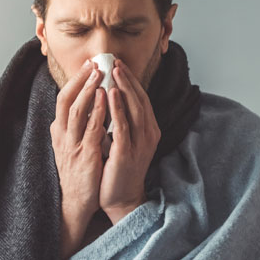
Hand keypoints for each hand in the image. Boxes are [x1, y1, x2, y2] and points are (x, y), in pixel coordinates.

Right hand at [51, 59, 107, 223]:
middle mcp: (62, 135)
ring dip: (88, 90)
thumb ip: (78, 125)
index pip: (63, 99)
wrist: (76, 202)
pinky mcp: (85, 156)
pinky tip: (105, 98)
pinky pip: (91, 129)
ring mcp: (72, 145)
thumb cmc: (79, 171)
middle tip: (93, 63)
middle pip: (66, 100)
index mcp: (59, 131)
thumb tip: (88, 102)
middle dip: (79, 79)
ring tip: (99, 73)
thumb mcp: (73, 144)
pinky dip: (97, 111)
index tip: (88, 64)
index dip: (75, 80)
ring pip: (76, 111)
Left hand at [99, 59, 160, 222]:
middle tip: (115, 61)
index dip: (131, 80)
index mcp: (149, 130)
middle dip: (127, 79)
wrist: (121, 198)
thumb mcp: (125, 141)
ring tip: (113, 71)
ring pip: (134, 109)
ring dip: (124, 88)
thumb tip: (111, 97)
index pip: (141, 98)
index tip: (118, 64)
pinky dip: (117, 109)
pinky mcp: (127, 153)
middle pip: (139, 99)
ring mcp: (139, 144)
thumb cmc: (119, 169)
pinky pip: (122, 126)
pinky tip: (110, 95)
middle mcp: (148, 134)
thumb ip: (123, 121)